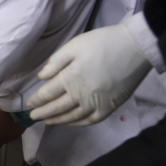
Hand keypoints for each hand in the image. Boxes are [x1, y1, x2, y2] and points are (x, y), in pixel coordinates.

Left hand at [27, 24, 150, 124]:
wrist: (135, 47)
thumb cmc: (102, 43)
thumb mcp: (74, 46)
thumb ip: (56, 62)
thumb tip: (41, 77)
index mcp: (70, 78)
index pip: (47, 94)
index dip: (36, 100)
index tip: (29, 104)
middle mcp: (81, 95)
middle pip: (57, 108)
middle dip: (43, 113)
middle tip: (32, 118)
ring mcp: (97, 103)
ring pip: (72, 116)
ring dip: (58, 120)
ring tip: (47, 121)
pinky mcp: (110, 107)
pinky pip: (91, 120)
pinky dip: (78, 123)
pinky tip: (71, 123)